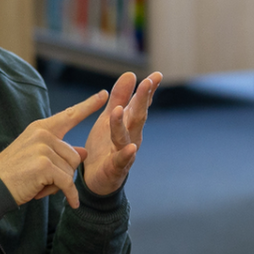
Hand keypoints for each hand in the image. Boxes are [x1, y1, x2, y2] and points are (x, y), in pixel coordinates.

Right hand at [0, 92, 106, 208]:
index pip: (69, 115)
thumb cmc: (15, 173)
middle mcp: (42, 134)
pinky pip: (68, 183)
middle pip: (74, 156)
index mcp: (41, 128)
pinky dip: (70, 195)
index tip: (103, 94)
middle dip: (64, 172)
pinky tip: (72, 202)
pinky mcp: (44, 165)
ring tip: (39, 184)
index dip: (88, 105)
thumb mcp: (38, 158)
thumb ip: (61, 153)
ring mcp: (43, 148)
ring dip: (60, 183)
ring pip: (71, 170)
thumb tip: (84, 152)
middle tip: (41, 178)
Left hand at [81, 71, 162, 197]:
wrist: (96, 179)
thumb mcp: (109, 118)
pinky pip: (121, 161)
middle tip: (147, 82)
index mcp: (129, 124)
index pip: (140, 104)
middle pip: (137, 117)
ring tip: (119, 109)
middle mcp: (132, 137)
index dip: (148, 90)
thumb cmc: (105, 146)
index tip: (156, 75)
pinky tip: (131, 148)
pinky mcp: (116, 168)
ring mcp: (125, 153)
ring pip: (126, 136)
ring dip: (122, 123)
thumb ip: (120, 97)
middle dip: (142, 100)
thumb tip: (131, 73)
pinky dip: (126, 155)